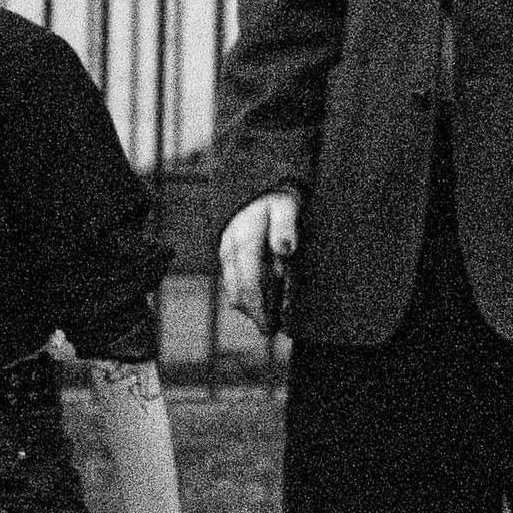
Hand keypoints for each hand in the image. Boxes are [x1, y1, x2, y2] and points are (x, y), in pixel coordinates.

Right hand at [218, 190, 298, 327]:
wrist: (257, 185)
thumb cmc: (278, 199)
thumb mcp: (287, 207)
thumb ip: (286, 227)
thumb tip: (285, 250)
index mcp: (243, 240)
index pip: (248, 284)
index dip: (260, 310)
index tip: (271, 328)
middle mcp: (229, 250)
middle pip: (238, 294)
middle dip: (256, 314)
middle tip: (277, 328)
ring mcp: (226, 254)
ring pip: (233, 292)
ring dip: (252, 308)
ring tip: (275, 318)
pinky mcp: (228, 257)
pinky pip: (234, 284)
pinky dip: (249, 297)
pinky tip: (267, 301)